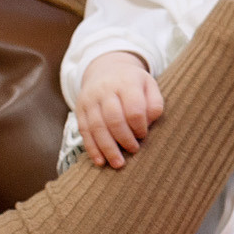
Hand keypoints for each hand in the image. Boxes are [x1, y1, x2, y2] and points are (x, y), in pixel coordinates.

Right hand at [76, 51, 163, 168]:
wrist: (106, 69)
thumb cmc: (133, 83)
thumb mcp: (150, 86)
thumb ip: (154, 104)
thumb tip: (147, 124)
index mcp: (127, 82)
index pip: (133, 109)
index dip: (139, 126)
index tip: (143, 135)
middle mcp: (105, 90)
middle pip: (113, 119)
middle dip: (124, 139)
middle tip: (134, 150)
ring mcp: (90, 99)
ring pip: (97, 127)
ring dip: (107, 148)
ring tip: (118, 164)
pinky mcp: (80, 108)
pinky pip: (84, 131)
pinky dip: (92, 148)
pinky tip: (100, 161)